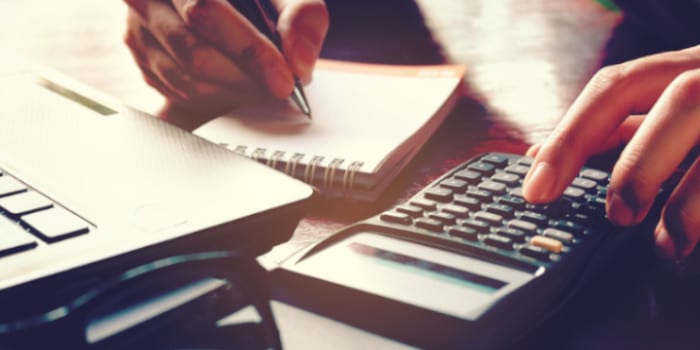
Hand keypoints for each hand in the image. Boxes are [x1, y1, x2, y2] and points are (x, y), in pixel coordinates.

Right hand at [123, 0, 327, 116]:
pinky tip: (240, 83)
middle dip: (246, 79)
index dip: (250, 51)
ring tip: (265, 85)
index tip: (284, 79)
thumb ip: (303, 15)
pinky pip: (179, 89)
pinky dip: (217, 95)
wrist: (222, 0)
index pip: (206, 11)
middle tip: (281, 89)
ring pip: (186, 78)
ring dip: (234, 91)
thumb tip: (300, 61)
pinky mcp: (139, 52)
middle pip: (195, 53)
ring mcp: (138, 24)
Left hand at [522, 45, 699, 260]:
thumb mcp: (672, 110)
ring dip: (687, 201)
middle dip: (638, 163)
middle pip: (681, 100)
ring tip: (663, 241)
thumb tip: (542, 156)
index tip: (535, 187)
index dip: (571, 136)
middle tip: (617, 214)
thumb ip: (620, 128)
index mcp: (688, 65)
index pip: (616, 86)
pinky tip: (690, 238)